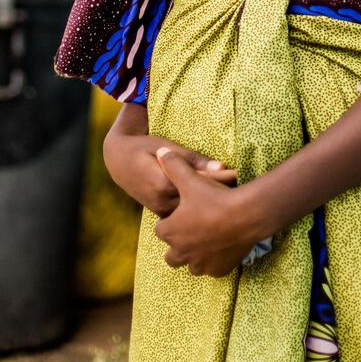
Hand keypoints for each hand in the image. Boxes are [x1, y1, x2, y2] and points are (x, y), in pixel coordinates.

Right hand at [104, 131, 235, 216]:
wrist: (118, 162)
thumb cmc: (144, 148)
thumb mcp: (166, 147)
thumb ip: (193, 160)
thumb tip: (222, 166)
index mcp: (165, 185)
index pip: (200, 184)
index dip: (221, 179)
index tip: (239, 174)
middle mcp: (163, 203)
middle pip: (198, 200)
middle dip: (220, 194)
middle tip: (242, 187)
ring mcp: (162, 211)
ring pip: (193, 210)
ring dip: (211, 204)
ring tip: (234, 198)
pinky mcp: (162, 214)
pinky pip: (185, 214)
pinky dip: (199, 209)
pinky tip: (215, 205)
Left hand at [153, 149, 268, 276]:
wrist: (246, 216)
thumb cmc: (215, 198)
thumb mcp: (191, 178)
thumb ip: (173, 165)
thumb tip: (161, 152)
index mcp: (170, 232)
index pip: (161, 230)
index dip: (171, 221)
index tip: (182, 212)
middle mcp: (181, 252)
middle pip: (171, 255)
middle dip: (178, 245)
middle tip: (192, 229)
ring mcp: (200, 264)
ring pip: (191, 265)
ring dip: (195, 256)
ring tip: (207, 240)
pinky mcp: (218, 270)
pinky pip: (212, 270)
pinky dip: (214, 262)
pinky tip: (222, 247)